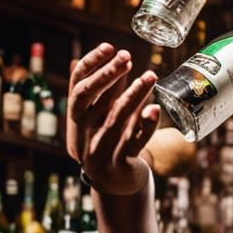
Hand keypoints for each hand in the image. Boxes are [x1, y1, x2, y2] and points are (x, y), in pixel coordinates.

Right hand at [67, 44, 159, 195]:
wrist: (116, 185)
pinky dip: (146, 126)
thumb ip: (105, 91)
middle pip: (88, 97)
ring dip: (134, 95)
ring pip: (115, 118)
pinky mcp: (119, 163)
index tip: (109, 47)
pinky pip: (134, 142)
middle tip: (127, 56)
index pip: (77, 84)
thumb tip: (103, 58)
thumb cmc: (110, 142)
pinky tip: (155, 109)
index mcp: (77, 117)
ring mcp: (99, 148)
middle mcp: (83, 132)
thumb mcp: (103, 117)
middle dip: (107, 75)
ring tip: (151, 76)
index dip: (92, 64)